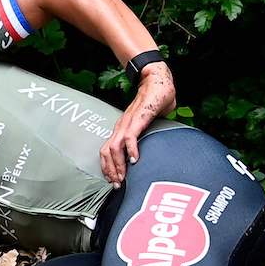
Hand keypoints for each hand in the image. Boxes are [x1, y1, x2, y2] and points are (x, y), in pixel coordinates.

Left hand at [101, 64, 176, 184]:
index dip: (109, 167)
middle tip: (116, 185)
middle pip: (106, 152)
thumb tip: (155, 148)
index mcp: (123, 129)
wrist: (157, 80)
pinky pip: (130, 136)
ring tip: (122, 178)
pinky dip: (130, 149)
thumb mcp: (150, 124)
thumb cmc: (155, 101)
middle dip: (110, 171)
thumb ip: (149, 136)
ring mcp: (128, 122)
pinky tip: (135, 160)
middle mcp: (121, 127)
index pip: (108, 151)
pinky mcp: (139, 118)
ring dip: (117, 165)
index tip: (114, 180)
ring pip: (114, 147)